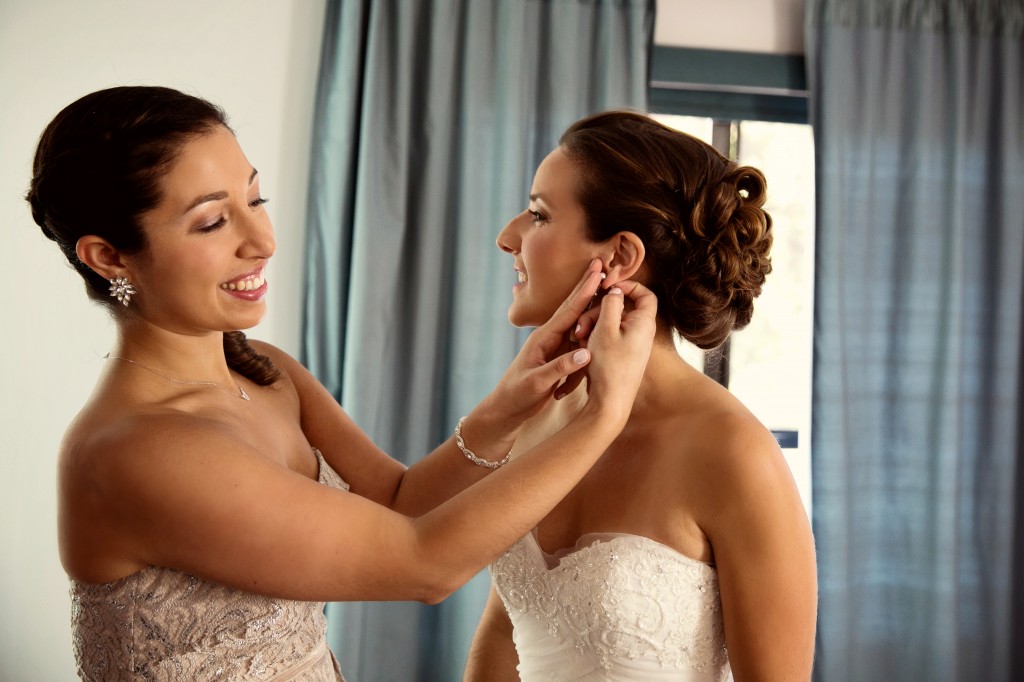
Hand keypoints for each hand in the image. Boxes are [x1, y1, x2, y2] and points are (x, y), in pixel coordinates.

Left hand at [482, 259, 604, 425]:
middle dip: (587, 286)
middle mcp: (549, 338)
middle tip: (601, 263)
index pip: (568, 310)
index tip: (598, 272)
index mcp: (543, 339)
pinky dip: (590, 327)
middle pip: (573, 307)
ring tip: (605, 284)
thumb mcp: (537, 383)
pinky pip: (579, 340)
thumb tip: (586, 352)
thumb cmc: (517, 396)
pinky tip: (599, 315)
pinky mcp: (559, 357)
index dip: (584, 291)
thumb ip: (561, 368)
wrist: (506, 410)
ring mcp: (555, 347)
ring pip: (578, 321)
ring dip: (591, 303)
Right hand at [573, 280, 656, 423]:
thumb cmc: (609, 366)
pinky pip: (607, 337)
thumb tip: (616, 291)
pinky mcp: (621, 354)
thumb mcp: (605, 329)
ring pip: (610, 323)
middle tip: (582, 325)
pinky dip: (594, 338)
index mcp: (643, 323)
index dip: (628, 285)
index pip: (645, 294)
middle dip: (597, 312)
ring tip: (579, 338)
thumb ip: (611, 304)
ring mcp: (631, 344)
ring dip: (592, 326)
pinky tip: (583, 347)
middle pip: (620, 309)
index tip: (608, 287)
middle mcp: (640, 333)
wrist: (610, 402)